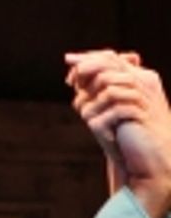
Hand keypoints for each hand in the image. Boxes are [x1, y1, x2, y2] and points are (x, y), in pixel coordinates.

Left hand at [67, 49, 170, 217]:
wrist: (150, 160)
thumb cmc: (126, 137)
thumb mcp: (108, 111)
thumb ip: (95, 94)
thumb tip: (72, 80)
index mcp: (137, 78)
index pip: (111, 57)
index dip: (89, 57)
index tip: (68, 60)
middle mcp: (141, 82)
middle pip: (109, 63)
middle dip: (86, 69)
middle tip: (70, 80)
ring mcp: (141, 97)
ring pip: (108, 85)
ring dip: (92, 101)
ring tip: (87, 118)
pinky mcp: (138, 114)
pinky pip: (112, 109)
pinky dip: (100, 120)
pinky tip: (96, 129)